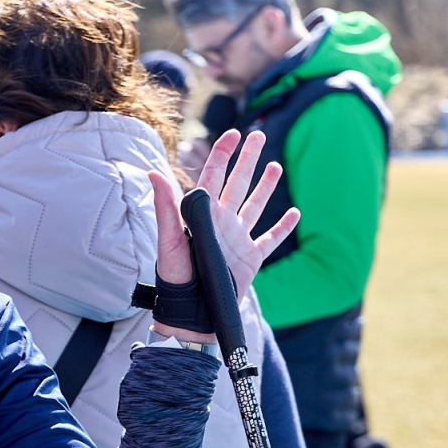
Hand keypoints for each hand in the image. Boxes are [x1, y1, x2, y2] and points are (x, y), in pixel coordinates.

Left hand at [149, 129, 300, 341]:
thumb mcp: (169, 240)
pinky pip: (270, 239)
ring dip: (266, 186)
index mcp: (203, 215)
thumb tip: (153, 172)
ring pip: (256, 206)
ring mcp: (238, 240)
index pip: (213, 176)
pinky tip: (294, 214)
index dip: (222, 154)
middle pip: (238, 183)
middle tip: (259, 135)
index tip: (232, 134)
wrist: (191, 313)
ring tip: (276, 166)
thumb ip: (166, 207)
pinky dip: (283, 227)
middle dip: (248, 159)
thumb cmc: (175, 278)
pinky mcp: (251, 259)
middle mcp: (222, 223)